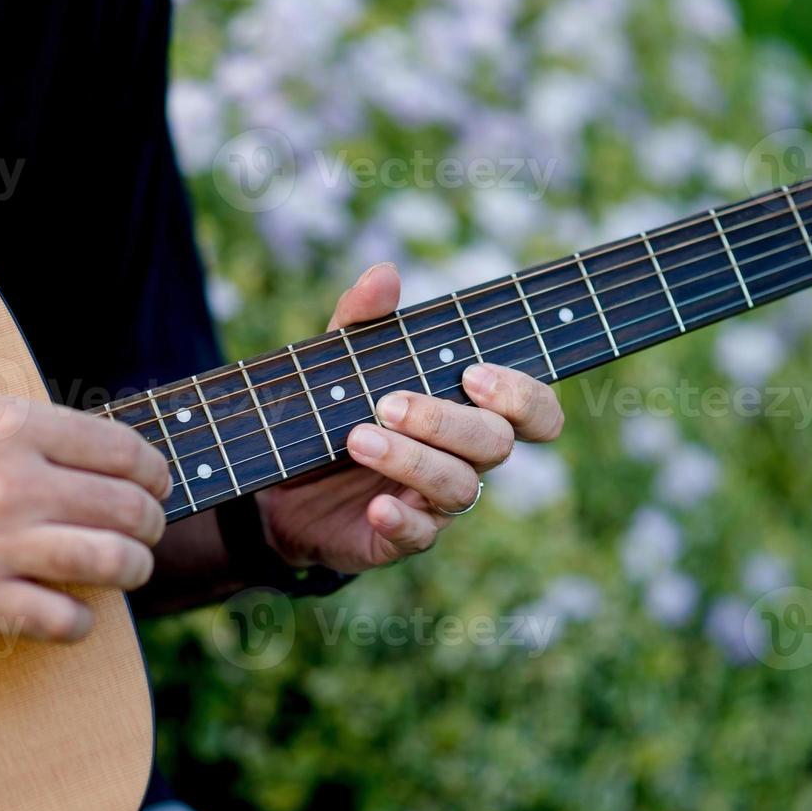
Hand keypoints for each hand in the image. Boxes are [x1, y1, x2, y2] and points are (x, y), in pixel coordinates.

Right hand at [0, 397, 170, 640]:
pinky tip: (71, 613)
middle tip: (146, 531)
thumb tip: (107, 456)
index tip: (157, 485)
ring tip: (128, 568)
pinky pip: (65, 620)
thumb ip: (33, 432)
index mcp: (12, 427)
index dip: (155, 472)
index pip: (124, 450)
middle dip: (152, 525)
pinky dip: (80, 622)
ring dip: (134, 569)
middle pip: (130, 509)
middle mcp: (12, 483)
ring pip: (115, 563)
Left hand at [256, 263, 564, 574]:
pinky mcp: (401, 536)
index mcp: (469, 410)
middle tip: (388, 404)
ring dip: (411, 461)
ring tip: (357, 439)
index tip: (473, 375)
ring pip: (460, 488)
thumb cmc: (331, 409)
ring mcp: (436, 500)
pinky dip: (403, 520)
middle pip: (495, 444)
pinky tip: (376, 506)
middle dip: (445, 421)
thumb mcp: (340, 360)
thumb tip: (385, 274)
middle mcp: (465, 458)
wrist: (276, 478)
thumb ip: (363, 319)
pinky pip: (420, 535)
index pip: (534, 410)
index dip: (521, 397)